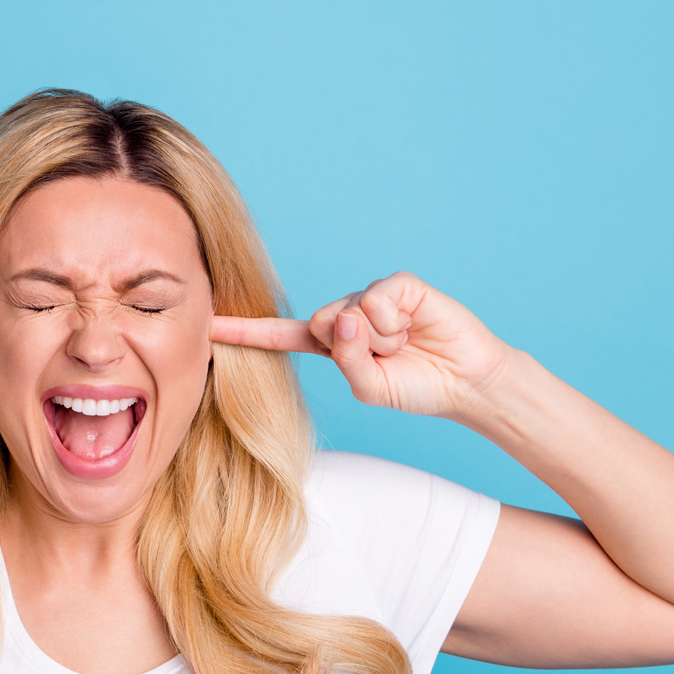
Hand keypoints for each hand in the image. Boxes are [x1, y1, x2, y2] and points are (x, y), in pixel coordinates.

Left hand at [209, 270, 516, 419]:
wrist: (465, 382)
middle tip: (386, 356)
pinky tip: (413, 327)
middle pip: (319, 323)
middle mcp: (345, 315)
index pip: (280, 336)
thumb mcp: (370, 388)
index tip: (207, 326)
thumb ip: (346, 361)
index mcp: (330, 344)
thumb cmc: (417, 386)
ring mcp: (370, 298)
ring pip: (348, 313)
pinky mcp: (397, 286)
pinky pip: (376, 301)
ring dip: (379, 339)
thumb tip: (342, 318)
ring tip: (404, 344)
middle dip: (352, 347)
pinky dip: (393, 323)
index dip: (245, 331)